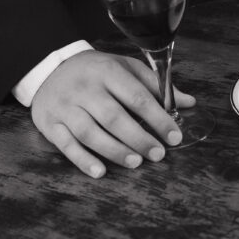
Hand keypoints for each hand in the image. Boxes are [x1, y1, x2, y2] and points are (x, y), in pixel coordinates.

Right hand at [31, 50, 195, 178]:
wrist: (49, 67)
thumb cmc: (95, 71)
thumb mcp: (125, 67)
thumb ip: (155, 85)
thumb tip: (189, 102)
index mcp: (107, 71)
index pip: (136, 96)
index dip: (157, 118)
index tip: (174, 136)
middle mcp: (85, 88)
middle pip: (113, 117)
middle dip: (138, 138)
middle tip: (158, 154)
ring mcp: (65, 106)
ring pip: (90, 132)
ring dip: (114, 150)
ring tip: (136, 163)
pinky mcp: (50, 123)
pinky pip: (66, 144)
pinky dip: (83, 159)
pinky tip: (100, 171)